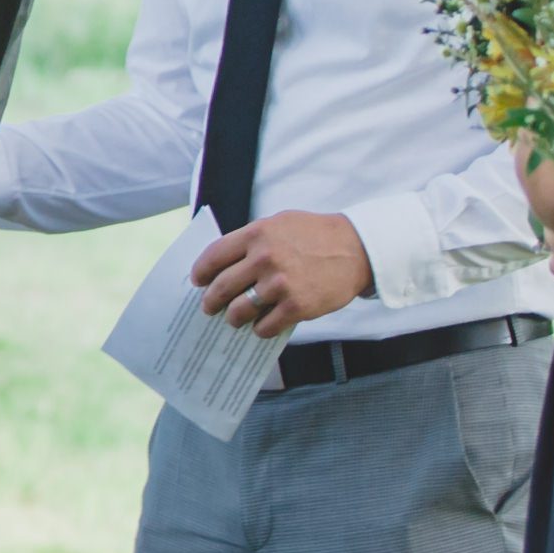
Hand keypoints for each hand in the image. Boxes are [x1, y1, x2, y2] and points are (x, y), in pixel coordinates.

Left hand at [186, 211, 373, 339]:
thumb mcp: (280, 224)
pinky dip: (260, 329)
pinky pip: (265, 325)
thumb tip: (224, 260)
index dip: (201, 272)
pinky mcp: (296, 306)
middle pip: (222, 287)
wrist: (356, 249)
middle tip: (209, 306)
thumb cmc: (316, 234)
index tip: (198, 281)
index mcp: (257, 234)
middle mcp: (264, 259)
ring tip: (234, 318)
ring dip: (233, 317)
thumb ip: (253, 239)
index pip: (214, 256)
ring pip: (240, 310)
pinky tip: (261, 326)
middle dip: (211, 301)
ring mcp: (280, 284)